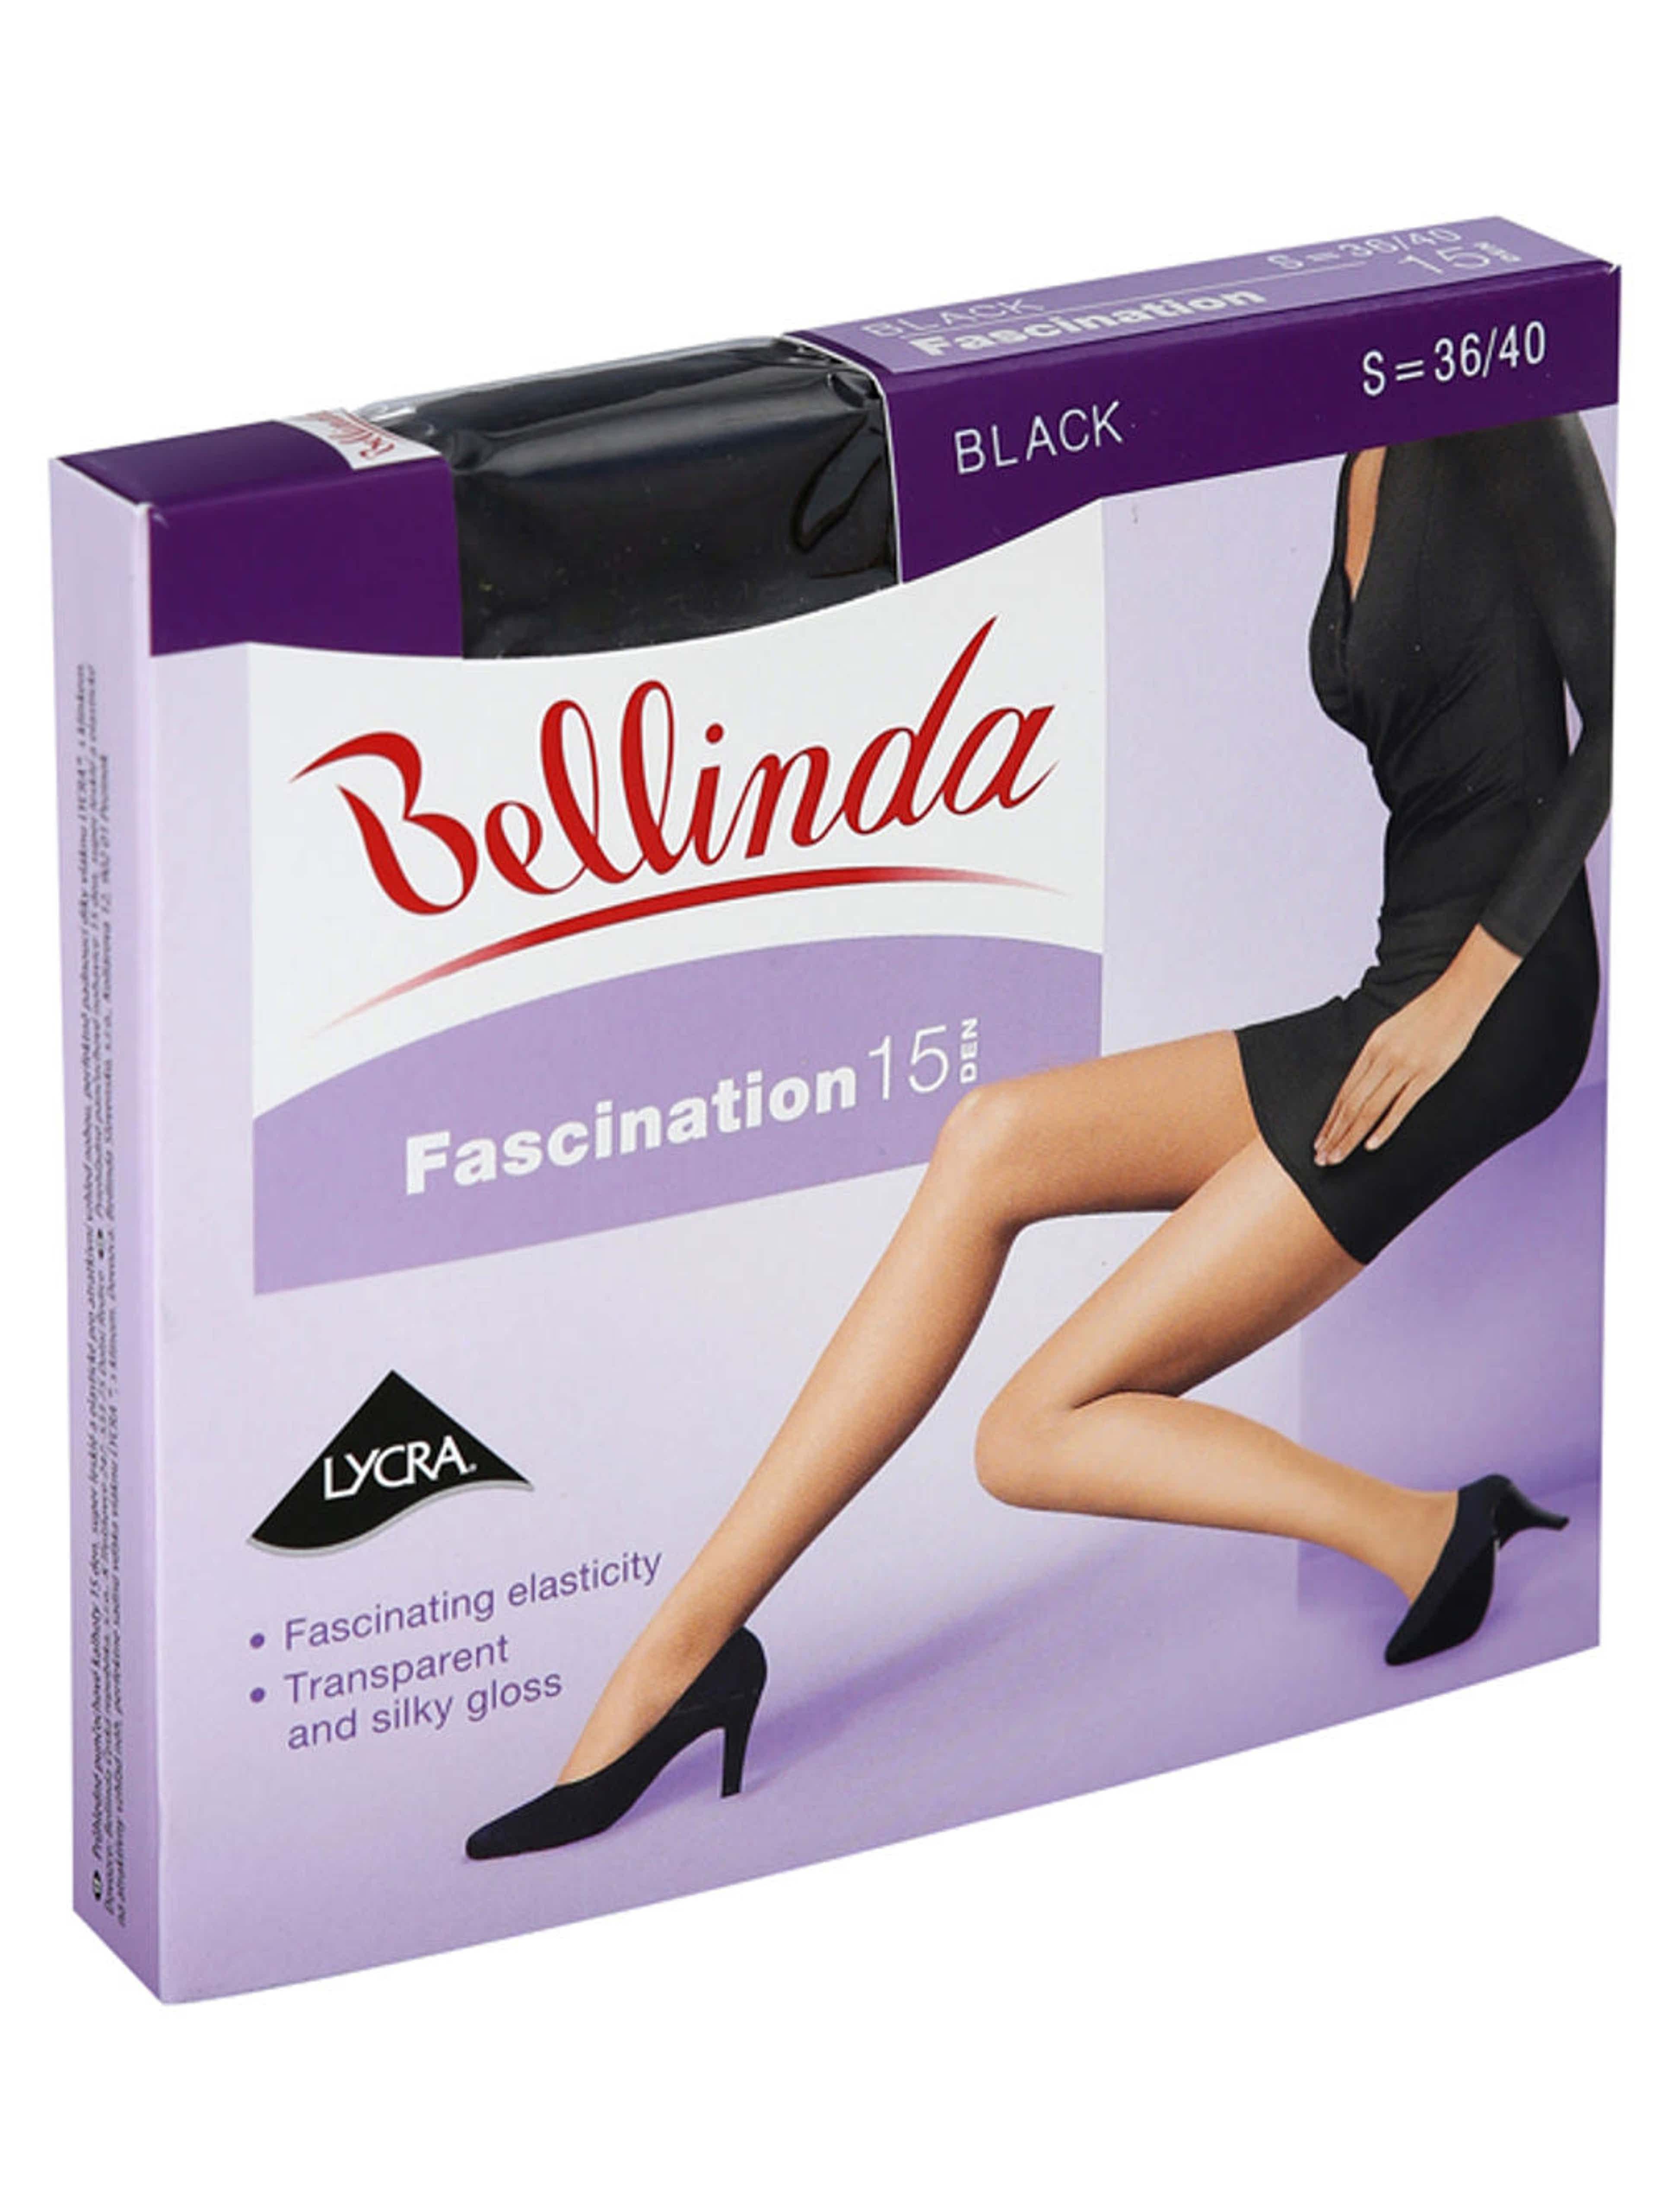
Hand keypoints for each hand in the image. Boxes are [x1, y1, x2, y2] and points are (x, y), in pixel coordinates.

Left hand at [1315, 926, 1520, 1165]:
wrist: (1458, 995)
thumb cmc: (1426, 1013)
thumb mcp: (1391, 1030)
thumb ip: (1375, 1055)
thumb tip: (1360, 1082)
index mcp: (1371, 1047)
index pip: (1344, 1092)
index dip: (1330, 1120)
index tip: (1319, 1140)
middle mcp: (1382, 1058)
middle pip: (1351, 1105)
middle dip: (1334, 1134)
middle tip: (1321, 1158)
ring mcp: (1404, 1067)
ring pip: (1369, 1109)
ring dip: (1351, 1136)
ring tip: (1337, 1157)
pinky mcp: (1427, 1074)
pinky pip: (1401, 1106)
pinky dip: (1384, 1127)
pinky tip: (1371, 1145)